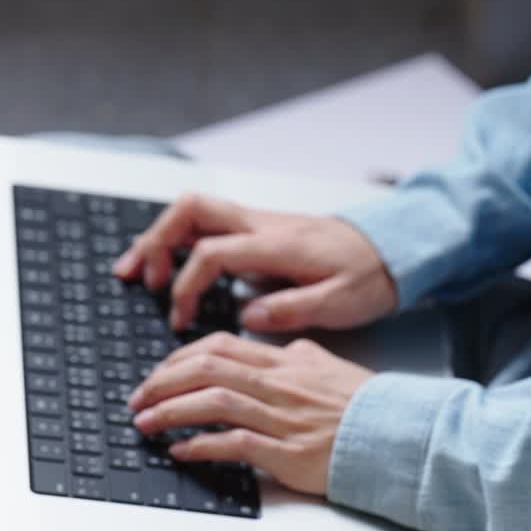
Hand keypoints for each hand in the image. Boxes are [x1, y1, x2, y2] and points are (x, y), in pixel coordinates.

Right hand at [112, 193, 397, 332]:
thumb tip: (247, 317)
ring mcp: (258, 223)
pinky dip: (179, 241)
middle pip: (191, 212)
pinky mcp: (259, 230)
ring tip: (138, 271)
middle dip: (155, 241)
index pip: (211, 253)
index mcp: (278, 244)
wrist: (393, 248)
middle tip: (137, 277)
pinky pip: (207, 225)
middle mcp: (262, 225)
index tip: (180, 319)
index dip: (186, 285)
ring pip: (194, 212)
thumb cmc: (369, 276)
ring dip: (161, 237)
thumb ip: (293, 310)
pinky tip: (169, 266)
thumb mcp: (341, 302)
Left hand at [128, 332, 372, 495]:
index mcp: (285, 362)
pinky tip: (181, 451)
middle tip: (138, 398)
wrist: (398, 436)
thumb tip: (279, 347)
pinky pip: (235, 444)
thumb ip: (297, 356)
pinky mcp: (286, 453)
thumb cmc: (366, 406)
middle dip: (163, 382)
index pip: (220, 346)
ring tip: (145, 423)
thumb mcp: (328, 367)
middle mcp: (278, 385)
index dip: (180, 357)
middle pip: (207, 370)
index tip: (160, 371)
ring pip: (214, 402)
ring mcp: (281, 418)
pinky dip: (202, 447)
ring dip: (171, 412)